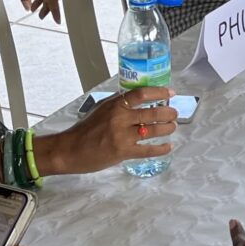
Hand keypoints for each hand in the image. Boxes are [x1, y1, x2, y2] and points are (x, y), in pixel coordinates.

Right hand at [37, 86, 178, 174]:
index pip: (141, 94)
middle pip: (152, 113)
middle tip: (174, 113)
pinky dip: (161, 149)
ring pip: (153, 131)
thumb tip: (139, 97)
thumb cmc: (86, 129)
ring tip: (172, 127)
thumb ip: (119, 103)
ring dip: (167, 128)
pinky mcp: (123, 152)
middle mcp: (120, 118)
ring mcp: (122, 136)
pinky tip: (168, 146)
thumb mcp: (101, 109)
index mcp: (115, 104)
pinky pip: (148, 150)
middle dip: (168, 113)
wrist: (70, 149)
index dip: (159, 93)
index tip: (171, 93)